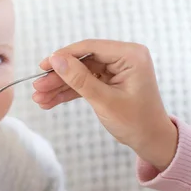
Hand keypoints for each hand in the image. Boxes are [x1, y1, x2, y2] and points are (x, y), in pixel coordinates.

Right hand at [32, 39, 177, 170]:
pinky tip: (50, 101)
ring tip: (40, 98)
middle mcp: (123, 58)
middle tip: (38, 87)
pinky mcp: (109, 81)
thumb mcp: (104, 101)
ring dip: (60, 86)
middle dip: (59, 77)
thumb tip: (55, 59)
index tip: (43, 66)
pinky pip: (84, 83)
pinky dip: (69, 92)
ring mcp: (116, 70)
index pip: (90, 48)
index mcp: (130, 55)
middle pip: (82, 61)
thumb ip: (79, 79)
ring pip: (80, 73)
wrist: (152, 142)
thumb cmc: (137, 122)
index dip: (64, 56)